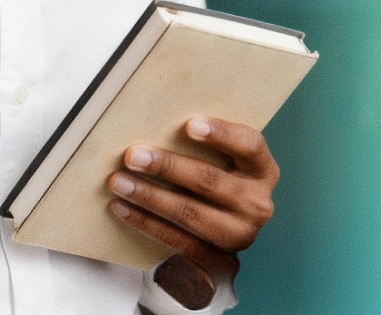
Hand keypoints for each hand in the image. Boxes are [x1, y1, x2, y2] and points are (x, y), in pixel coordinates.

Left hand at [107, 117, 277, 304]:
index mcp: (262, 171)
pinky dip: (145, 221)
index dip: (222, 134)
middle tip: (132, 156)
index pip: (250, 146)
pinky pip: (176, 238)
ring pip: (190, 212)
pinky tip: (122, 207)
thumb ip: (201, 146)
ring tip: (118, 182)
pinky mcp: (218, 258)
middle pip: (210, 181)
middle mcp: (257, 203)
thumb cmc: (213, 182)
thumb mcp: (221, 162)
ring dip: (149, 196)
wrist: (219, 236)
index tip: (189, 125)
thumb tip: (152, 122)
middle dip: (167, 167)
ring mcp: (240, 234)